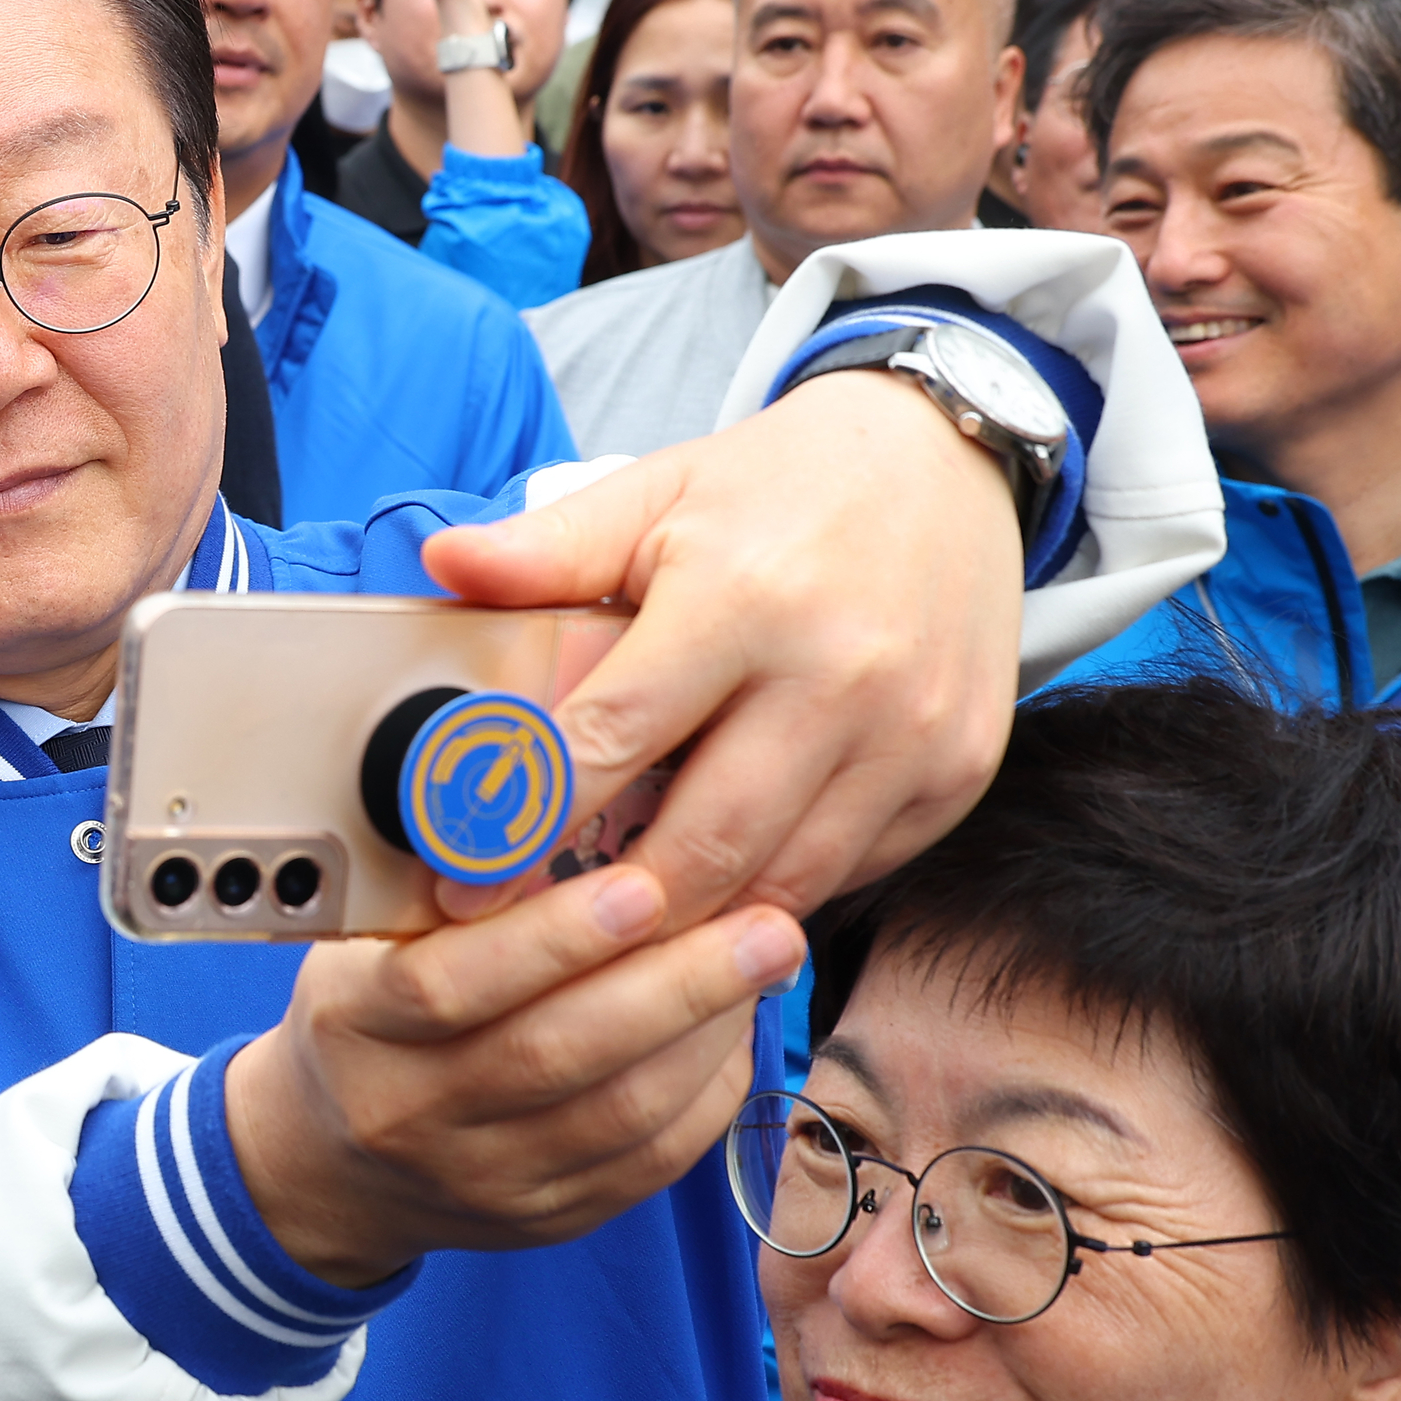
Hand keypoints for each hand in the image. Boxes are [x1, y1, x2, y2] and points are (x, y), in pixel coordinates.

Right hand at [227, 860, 804, 1282]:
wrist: (330, 1165)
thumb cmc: (366, 1016)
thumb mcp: (369, 939)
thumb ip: (453, 888)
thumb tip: (570, 799)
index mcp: (354, 1023)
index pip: (447, 985)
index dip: (548, 939)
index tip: (640, 885)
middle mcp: (411, 1113)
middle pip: (553, 1055)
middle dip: (675, 985)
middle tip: (765, 923)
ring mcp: (482, 1179)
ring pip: (619, 1116)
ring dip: (709, 1033)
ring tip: (768, 960)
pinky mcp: (544, 1219)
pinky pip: (648, 1163)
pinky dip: (706, 1091)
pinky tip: (734, 1028)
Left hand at [437, 367, 1027, 925]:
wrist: (944, 463)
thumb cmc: (782, 486)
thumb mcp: (658, 493)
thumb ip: (549, 548)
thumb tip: (441, 563)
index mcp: (743, 599)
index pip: (613, 739)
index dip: (528, 824)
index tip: (466, 880)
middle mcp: (838, 675)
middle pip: (701, 844)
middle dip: (608, 910)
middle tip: (534, 937)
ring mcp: (911, 733)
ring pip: (780, 883)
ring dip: (693, 924)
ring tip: (616, 929)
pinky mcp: (959, 771)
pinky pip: (849, 872)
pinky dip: (778, 895)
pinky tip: (718, 895)